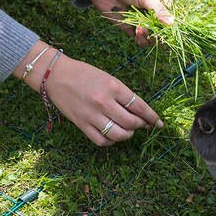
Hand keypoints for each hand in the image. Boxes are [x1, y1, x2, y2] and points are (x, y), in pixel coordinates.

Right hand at [16, 42, 161, 145]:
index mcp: (113, 86)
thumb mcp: (108, 78)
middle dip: (141, 126)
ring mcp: (91, 114)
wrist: (56, 75)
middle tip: (142, 125)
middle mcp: (103, 101)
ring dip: (127, 135)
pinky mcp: (81, 124)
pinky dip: (111, 141)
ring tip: (128, 130)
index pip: (139, 106)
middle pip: (131, 123)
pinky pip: (101, 140)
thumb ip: (123, 95)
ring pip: (118, 134)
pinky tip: (113, 135)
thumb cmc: (85, 74)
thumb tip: (140, 112)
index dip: (152, 117)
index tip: (158, 123)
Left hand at [81, 0, 172, 45]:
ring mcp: (143, 23)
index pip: (172, 20)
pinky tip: (136, 32)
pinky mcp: (130, 29)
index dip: (172, 28)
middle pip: (164, 33)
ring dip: (149, 38)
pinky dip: (140, 40)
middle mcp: (154, 15)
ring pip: (152, 39)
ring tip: (140, 31)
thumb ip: (159, 10)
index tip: (168, 31)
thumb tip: (172, 23)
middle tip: (153, 34)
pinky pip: (140, 41)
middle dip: (159, 35)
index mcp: (162, 4)